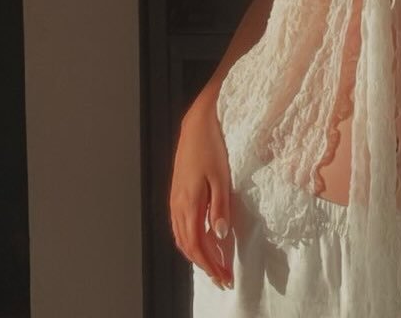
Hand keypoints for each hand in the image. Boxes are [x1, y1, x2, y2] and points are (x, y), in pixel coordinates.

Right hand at [168, 102, 234, 288]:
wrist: (197, 123)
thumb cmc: (211, 146)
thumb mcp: (221, 176)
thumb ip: (220, 207)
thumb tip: (220, 236)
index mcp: (188, 203)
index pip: (197, 245)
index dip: (210, 265)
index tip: (225, 277)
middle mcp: (177, 205)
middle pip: (188, 246)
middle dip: (205, 265)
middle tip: (223, 278)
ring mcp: (175, 199)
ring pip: (182, 237)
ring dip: (197, 255)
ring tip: (214, 264)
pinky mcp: (177, 192)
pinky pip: (180, 225)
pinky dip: (190, 240)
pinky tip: (202, 240)